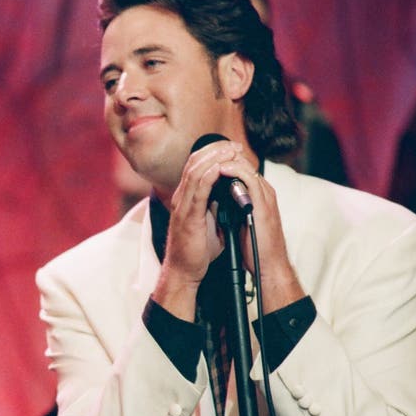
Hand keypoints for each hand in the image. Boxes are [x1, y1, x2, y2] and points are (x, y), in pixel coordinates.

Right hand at [153, 140, 238, 319]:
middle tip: (234, 145)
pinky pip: (197, 190)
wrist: (185, 270)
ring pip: (195, 172)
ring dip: (214, 158)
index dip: (213, 153)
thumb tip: (228, 194)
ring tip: (230, 150)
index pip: (196, 166)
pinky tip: (220, 167)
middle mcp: (182, 197)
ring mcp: (183, 205)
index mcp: (187, 197)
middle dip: (215, 150)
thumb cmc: (197, 249)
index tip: (232, 148)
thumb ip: (214, 205)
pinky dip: (209, 175)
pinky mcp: (187, 215)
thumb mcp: (208, 221)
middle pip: (194, 163)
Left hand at [213, 150, 305, 313]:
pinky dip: (233, 171)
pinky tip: (219, 169)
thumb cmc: (254, 246)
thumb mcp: (239, 220)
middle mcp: (262, 191)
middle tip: (203, 153)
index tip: (202, 159)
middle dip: (221, 155)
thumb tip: (215, 199)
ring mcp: (265, 195)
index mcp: (256, 194)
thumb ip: (232, 207)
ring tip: (208, 158)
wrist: (267, 265)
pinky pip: (249, 179)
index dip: (219, 160)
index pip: (238, 167)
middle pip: (241, 161)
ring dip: (225, 159)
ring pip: (245, 165)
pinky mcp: (263, 203)